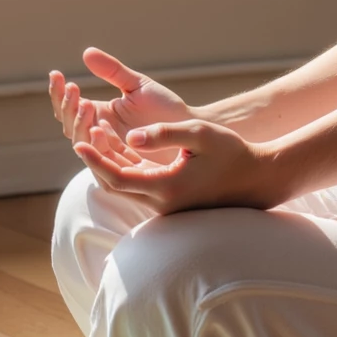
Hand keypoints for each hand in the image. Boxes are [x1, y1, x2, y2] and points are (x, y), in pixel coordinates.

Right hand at [49, 48, 200, 164]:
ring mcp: (109, 152)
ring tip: (87, 104)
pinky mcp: (121, 168)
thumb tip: (86, 52)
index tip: (56, 74)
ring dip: (80, 124)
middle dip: (68, 107)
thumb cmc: (165, 108)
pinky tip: (98, 127)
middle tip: (74, 88)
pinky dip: (97, 144)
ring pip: (80, 142)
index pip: (70, 106)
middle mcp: (99, 135)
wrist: (190, 129)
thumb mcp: (137, 85)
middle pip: (69, 125)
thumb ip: (113, 71)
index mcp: (100, 115)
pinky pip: (102, 159)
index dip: (59, 93)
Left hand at [72, 118, 281, 213]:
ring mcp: (165, 205)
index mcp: (166, 188)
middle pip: (115, 184)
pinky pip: (139, 184)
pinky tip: (120, 144)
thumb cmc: (232, 153)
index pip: (117, 178)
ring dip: (110, 161)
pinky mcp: (169, 200)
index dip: (95, 160)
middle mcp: (161, 203)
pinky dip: (126, 165)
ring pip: (125, 184)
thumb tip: (129, 138)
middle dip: (97, 158)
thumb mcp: (199, 135)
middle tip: (85, 131)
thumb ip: (164, 133)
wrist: (257, 179)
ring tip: (98, 131)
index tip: (79, 141)